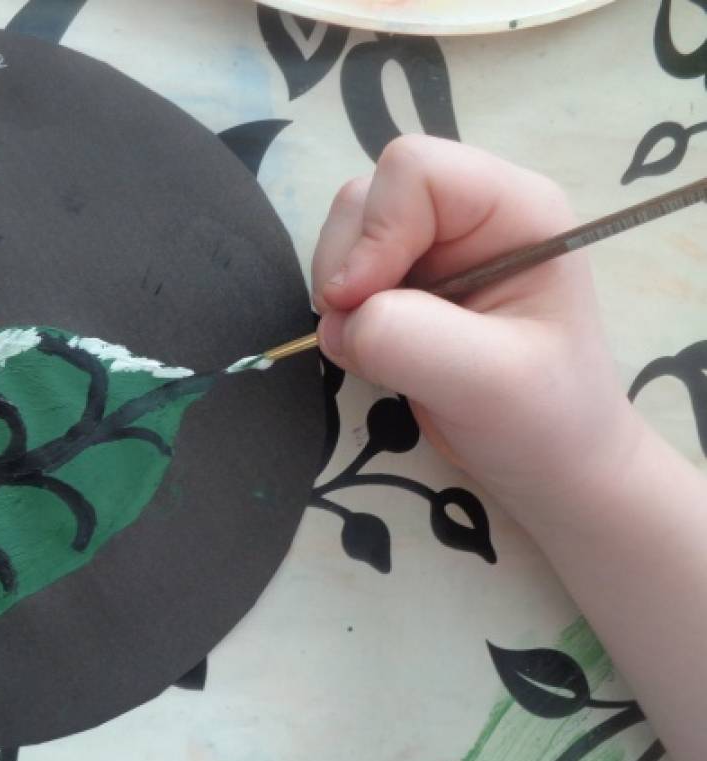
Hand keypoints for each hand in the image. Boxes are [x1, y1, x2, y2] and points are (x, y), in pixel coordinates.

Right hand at [312, 136, 637, 513]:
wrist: (547, 465)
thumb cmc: (543, 419)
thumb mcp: (486, 381)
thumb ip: (406, 338)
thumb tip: (339, 320)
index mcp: (514, 210)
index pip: (414, 170)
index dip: (376, 232)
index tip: (362, 303)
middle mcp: (471, 214)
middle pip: (368, 195)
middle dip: (348, 264)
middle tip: (366, 333)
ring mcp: (434, 247)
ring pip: (347, 230)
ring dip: (338, 291)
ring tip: (376, 348)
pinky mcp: (405, 282)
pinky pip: (343, 270)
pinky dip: (339, 312)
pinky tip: (375, 349)